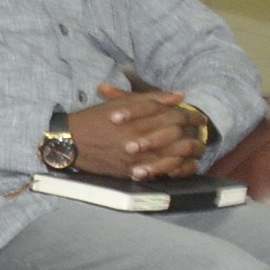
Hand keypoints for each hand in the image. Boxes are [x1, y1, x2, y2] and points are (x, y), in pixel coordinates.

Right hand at [66, 82, 202, 179]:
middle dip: (194, 138)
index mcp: (139, 119)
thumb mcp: (121, 104)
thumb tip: (180, 96)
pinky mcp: (129, 172)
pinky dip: (171, 171)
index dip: (192, 117)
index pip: (175, 116)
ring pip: (171, 159)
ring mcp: (135, 158)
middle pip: (178, 139)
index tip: (200, 119)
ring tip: (194, 154)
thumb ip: (152, 99)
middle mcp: (139, 139)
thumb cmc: (94, 119)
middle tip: (202, 138)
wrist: (68, 142)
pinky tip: (178, 168)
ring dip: (186, 156)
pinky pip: (158, 174)